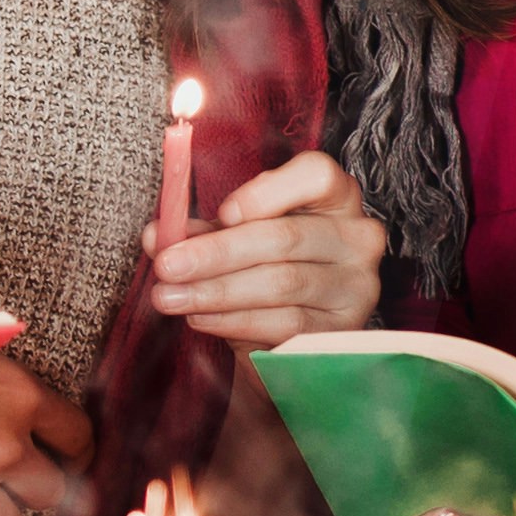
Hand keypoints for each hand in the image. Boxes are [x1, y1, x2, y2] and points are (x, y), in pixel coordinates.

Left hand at [158, 150, 388, 346]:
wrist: (288, 339)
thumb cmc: (264, 272)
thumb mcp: (236, 241)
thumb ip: (201, 233)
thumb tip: (158, 235)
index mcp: (336, 198)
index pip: (317, 175)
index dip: (268, 192)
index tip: (223, 213)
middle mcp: (357, 238)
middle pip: (285, 237)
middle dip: (217, 252)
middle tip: (168, 265)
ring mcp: (356, 286)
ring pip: (280, 283)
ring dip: (216, 291)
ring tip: (171, 297)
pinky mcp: (341, 330)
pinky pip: (283, 323)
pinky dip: (234, 321)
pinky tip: (201, 318)